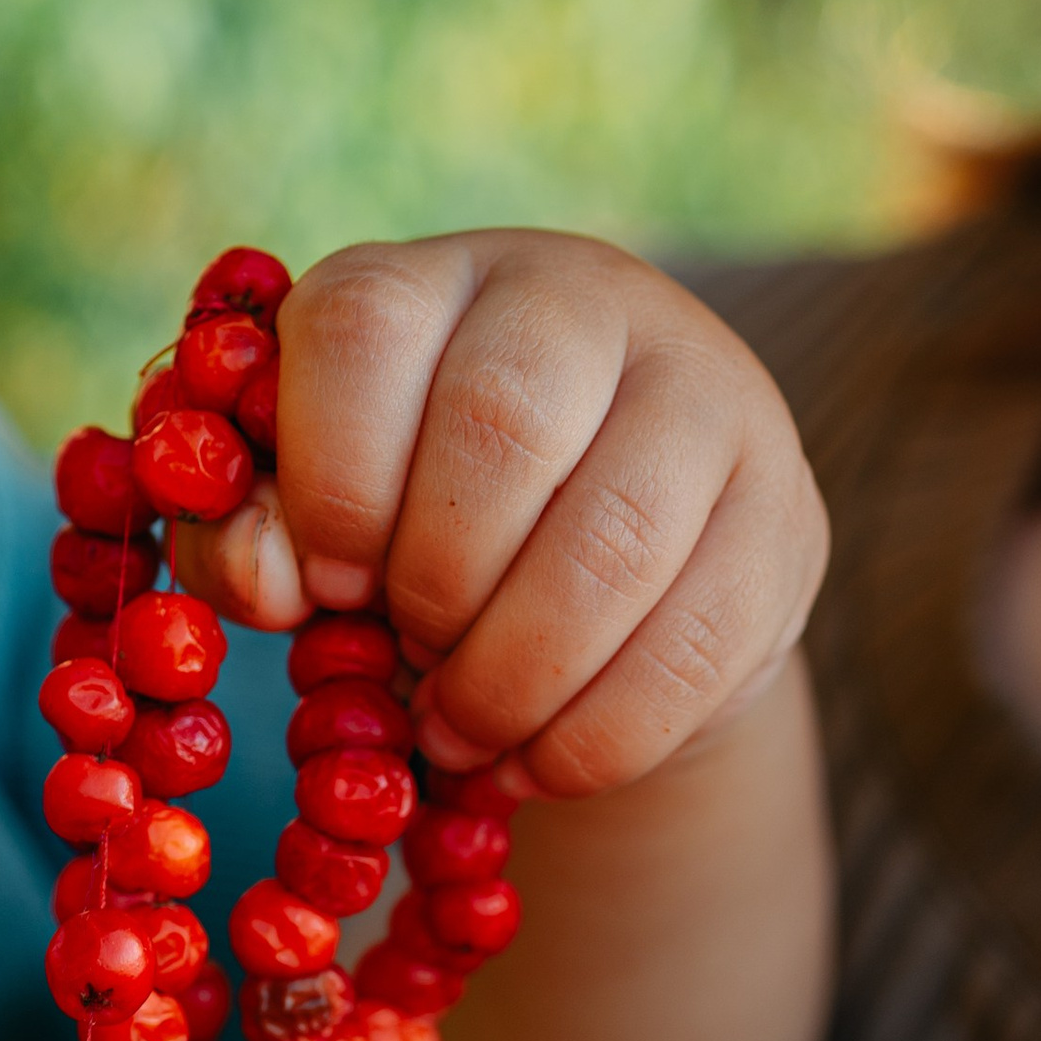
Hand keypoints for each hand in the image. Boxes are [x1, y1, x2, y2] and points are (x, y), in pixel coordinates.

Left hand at [183, 228, 828, 794]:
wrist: (607, 572)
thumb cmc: (419, 529)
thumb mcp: (316, 514)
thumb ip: (255, 532)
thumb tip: (274, 578)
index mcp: (440, 279)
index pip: (367, 332)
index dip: (330, 481)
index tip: (324, 585)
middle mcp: (586, 301)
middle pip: (501, 427)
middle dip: (434, 588)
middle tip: (411, 664)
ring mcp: (709, 398)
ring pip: (612, 544)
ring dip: (511, 679)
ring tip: (462, 732)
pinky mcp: (784, 517)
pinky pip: (694, 645)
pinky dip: (592, 737)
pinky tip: (537, 761)